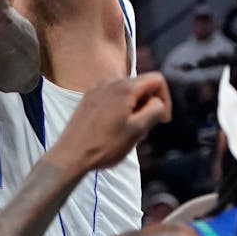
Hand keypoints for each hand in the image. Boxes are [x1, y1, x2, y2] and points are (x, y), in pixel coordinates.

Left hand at [50, 74, 170, 172]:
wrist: (71, 155)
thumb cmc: (105, 145)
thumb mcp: (138, 130)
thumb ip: (155, 110)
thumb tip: (158, 102)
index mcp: (125, 87)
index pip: (157, 80)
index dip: (166, 99)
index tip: (163, 120)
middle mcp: (109, 82)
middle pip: (141, 86)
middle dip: (148, 106)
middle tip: (144, 131)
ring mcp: (96, 89)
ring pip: (127, 93)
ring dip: (134, 110)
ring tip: (129, 134)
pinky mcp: (88, 99)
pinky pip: (112, 98)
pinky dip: (120, 110)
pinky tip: (114, 130)